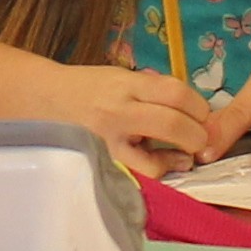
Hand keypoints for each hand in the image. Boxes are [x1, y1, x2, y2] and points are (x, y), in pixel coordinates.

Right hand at [60, 60, 222, 177]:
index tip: (202, 114)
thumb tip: (194, 111)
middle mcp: (119, 111)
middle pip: (173, 124)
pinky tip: (166, 163)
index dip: (199, 106)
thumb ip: (156, 91)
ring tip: (186, 153)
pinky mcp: (105, 162)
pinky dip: (160, 170)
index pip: (176, 93)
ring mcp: (110, 142)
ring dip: (181, 158)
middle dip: (198, 134)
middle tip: (202, 137)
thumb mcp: (124, 76)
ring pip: (156, 160)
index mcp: (127, 84)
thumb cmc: (92, 87)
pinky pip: (140, 173)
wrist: (48, 99)